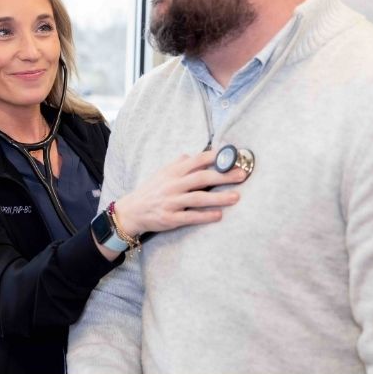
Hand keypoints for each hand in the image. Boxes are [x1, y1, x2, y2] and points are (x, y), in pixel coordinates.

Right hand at [115, 147, 245, 236]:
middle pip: (201, 178)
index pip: (197, 160)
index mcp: (172, 172)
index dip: (216, 157)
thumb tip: (193, 155)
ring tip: (236, 197)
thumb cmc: (150, 192)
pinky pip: (189, 217)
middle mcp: (172, 186)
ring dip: (218, 198)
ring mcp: (171, 202)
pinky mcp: (169, 219)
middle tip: (242, 175)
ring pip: (198, 198)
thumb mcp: (162, 174)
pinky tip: (218, 215)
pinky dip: (204, 216)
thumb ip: (179, 164)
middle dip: (223, 176)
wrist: (130, 212)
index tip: (234, 156)